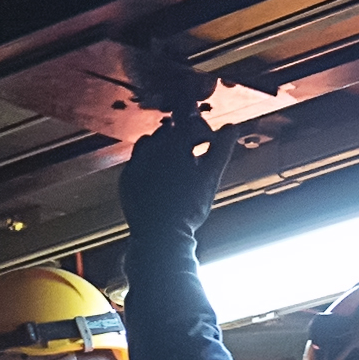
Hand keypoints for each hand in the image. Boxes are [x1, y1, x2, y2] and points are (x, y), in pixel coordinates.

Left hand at [119, 111, 231, 242]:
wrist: (159, 235)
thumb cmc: (189, 207)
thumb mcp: (210, 176)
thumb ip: (221, 149)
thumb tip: (232, 127)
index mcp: (173, 144)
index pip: (190, 124)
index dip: (202, 131)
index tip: (209, 141)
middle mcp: (150, 148)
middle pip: (169, 131)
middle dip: (182, 137)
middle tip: (194, 152)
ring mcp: (135, 163)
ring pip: (150, 143)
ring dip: (163, 147)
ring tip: (177, 164)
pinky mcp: (126, 178)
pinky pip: (137, 161)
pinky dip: (148, 163)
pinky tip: (159, 176)